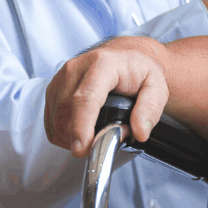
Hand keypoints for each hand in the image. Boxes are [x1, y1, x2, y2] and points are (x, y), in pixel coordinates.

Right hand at [44, 36, 169, 157]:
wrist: (124, 59)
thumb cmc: (138, 72)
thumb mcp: (156, 87)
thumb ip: (150, 109)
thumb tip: (139, 131)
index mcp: (103, 64)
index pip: (85, 98)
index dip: (80, 126)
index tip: (82, 148)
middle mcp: (77, 68)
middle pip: (66, 113)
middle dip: (80, 138)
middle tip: (104, 141)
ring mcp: (61, 78)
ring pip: (55, 120)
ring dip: (71, 137)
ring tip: (96, 132)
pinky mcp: (53, 89)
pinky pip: (50, 122)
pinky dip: (63, 134)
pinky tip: (81, 130)